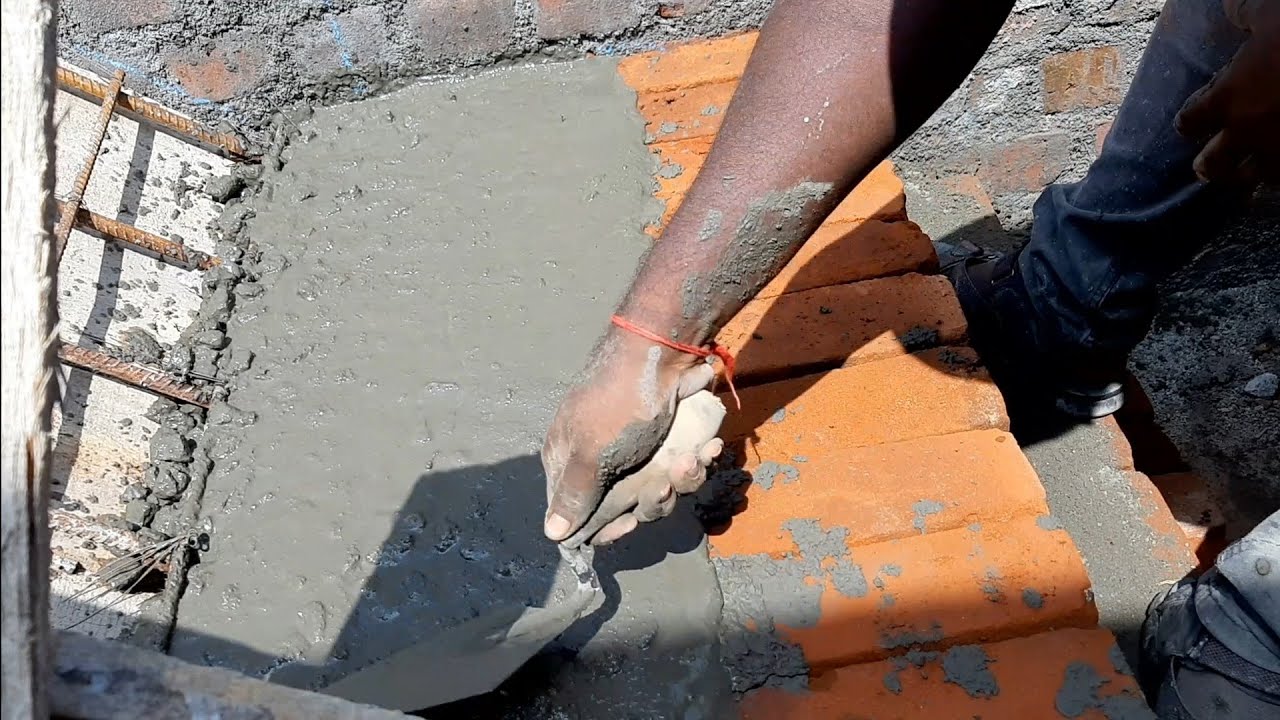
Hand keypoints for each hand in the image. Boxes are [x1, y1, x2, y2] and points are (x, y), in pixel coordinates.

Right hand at [542, 331, 720, 545]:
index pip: (578, 512)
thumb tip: (552, 533)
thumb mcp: (591, 452)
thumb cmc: (619, 402)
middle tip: (663, 486)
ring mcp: (638, 449)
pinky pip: (683, 467)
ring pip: (661, 488)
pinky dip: (698, 461)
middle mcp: (602, 457)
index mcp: (571, 459)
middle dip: (653, 500)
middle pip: (626, 505)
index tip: (628, 526)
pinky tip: (709, 448)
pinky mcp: (670, 440)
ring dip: (681, 479)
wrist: (664, 350)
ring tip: (691, 458)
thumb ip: (574, 494)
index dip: (604, 526)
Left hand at [1176, 0, 1279, 182]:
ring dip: (1246, 175)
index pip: (1191, 121)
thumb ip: (1246, 13)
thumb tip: (1231, 6)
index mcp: (1228, 100)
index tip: (1191, 121)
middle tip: (1206, 165)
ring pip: (1253, 177)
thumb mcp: (1271, 13)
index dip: (1190, 120)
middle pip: (1213, 164)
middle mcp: (1248, 133)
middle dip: (1208, 164)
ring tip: (1247, 173)